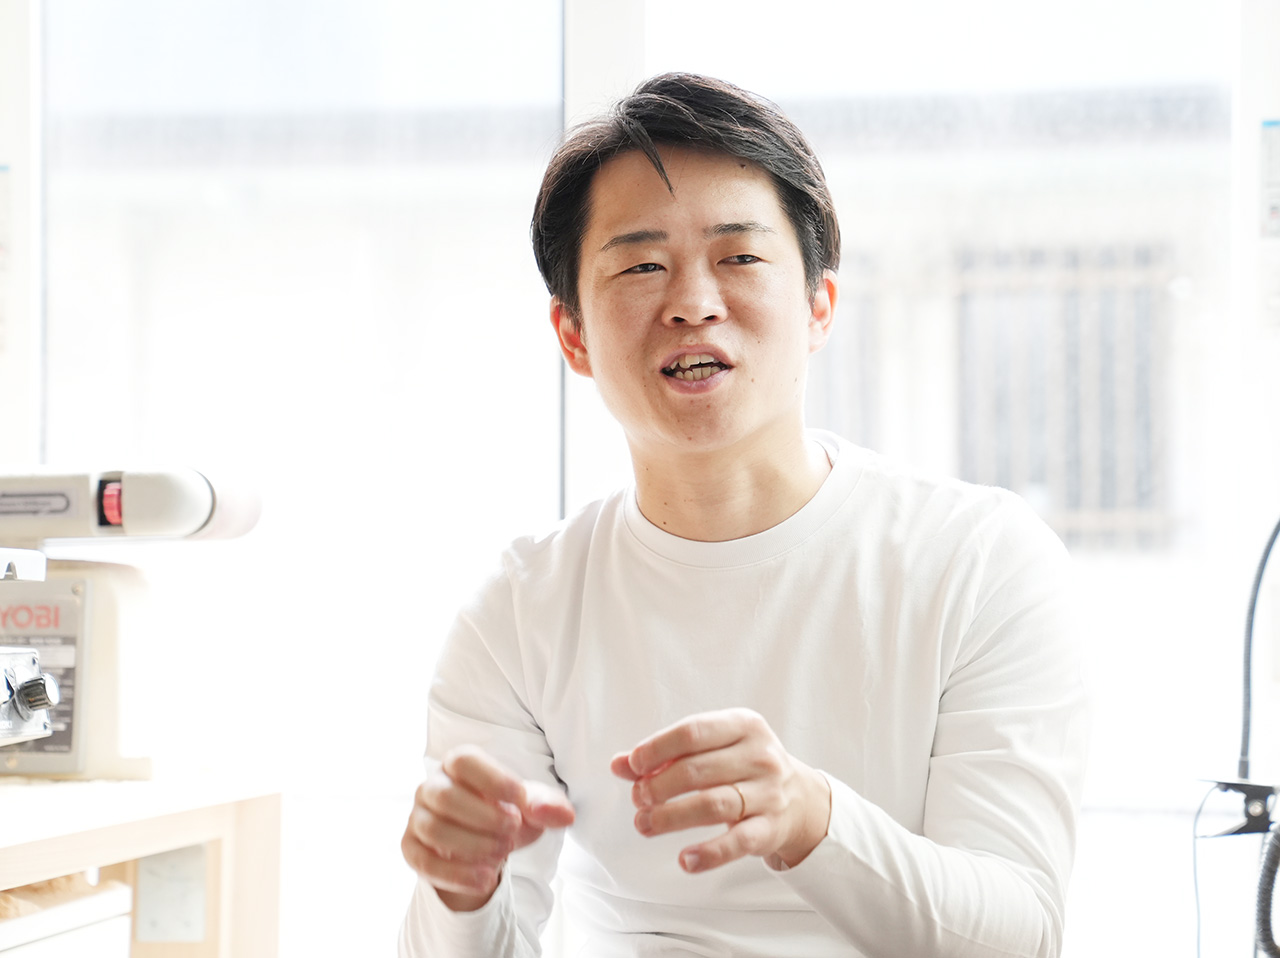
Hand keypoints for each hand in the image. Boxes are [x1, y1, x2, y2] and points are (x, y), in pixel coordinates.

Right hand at [401, 744, 574, 910]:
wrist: (484, 847)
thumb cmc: (506, 814)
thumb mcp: (532, 808)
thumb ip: (548, 807)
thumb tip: (564, 816)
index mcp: (460, 764)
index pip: (465, 761)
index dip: (493, 779)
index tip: (521, 800)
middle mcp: (433, 786)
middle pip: (445, 796)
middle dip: (483, 817)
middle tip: (512, 832)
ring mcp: (418, 817)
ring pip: (433, 828)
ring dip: (471, 845)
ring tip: (502, 855)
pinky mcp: (411, 848)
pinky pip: (424, 861)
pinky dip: (456, 874)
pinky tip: (485, 879)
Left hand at [610, 708, 830, 873]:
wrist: (800, 799)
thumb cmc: (743, 766)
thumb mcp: (713, 749)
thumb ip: (667, 754)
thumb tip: (619, 764)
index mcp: (743, 725)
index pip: (693, 732)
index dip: (657, 749)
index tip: (633, 765)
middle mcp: (760, 756)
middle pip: (697, 770)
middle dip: (659, 786)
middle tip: (638, 798)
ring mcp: (768, 793)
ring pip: (713, 804)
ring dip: (671, 817)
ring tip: (645, 824)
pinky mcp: (770, 829)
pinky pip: (737, 842)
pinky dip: (709, 853)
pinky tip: (684, 859)